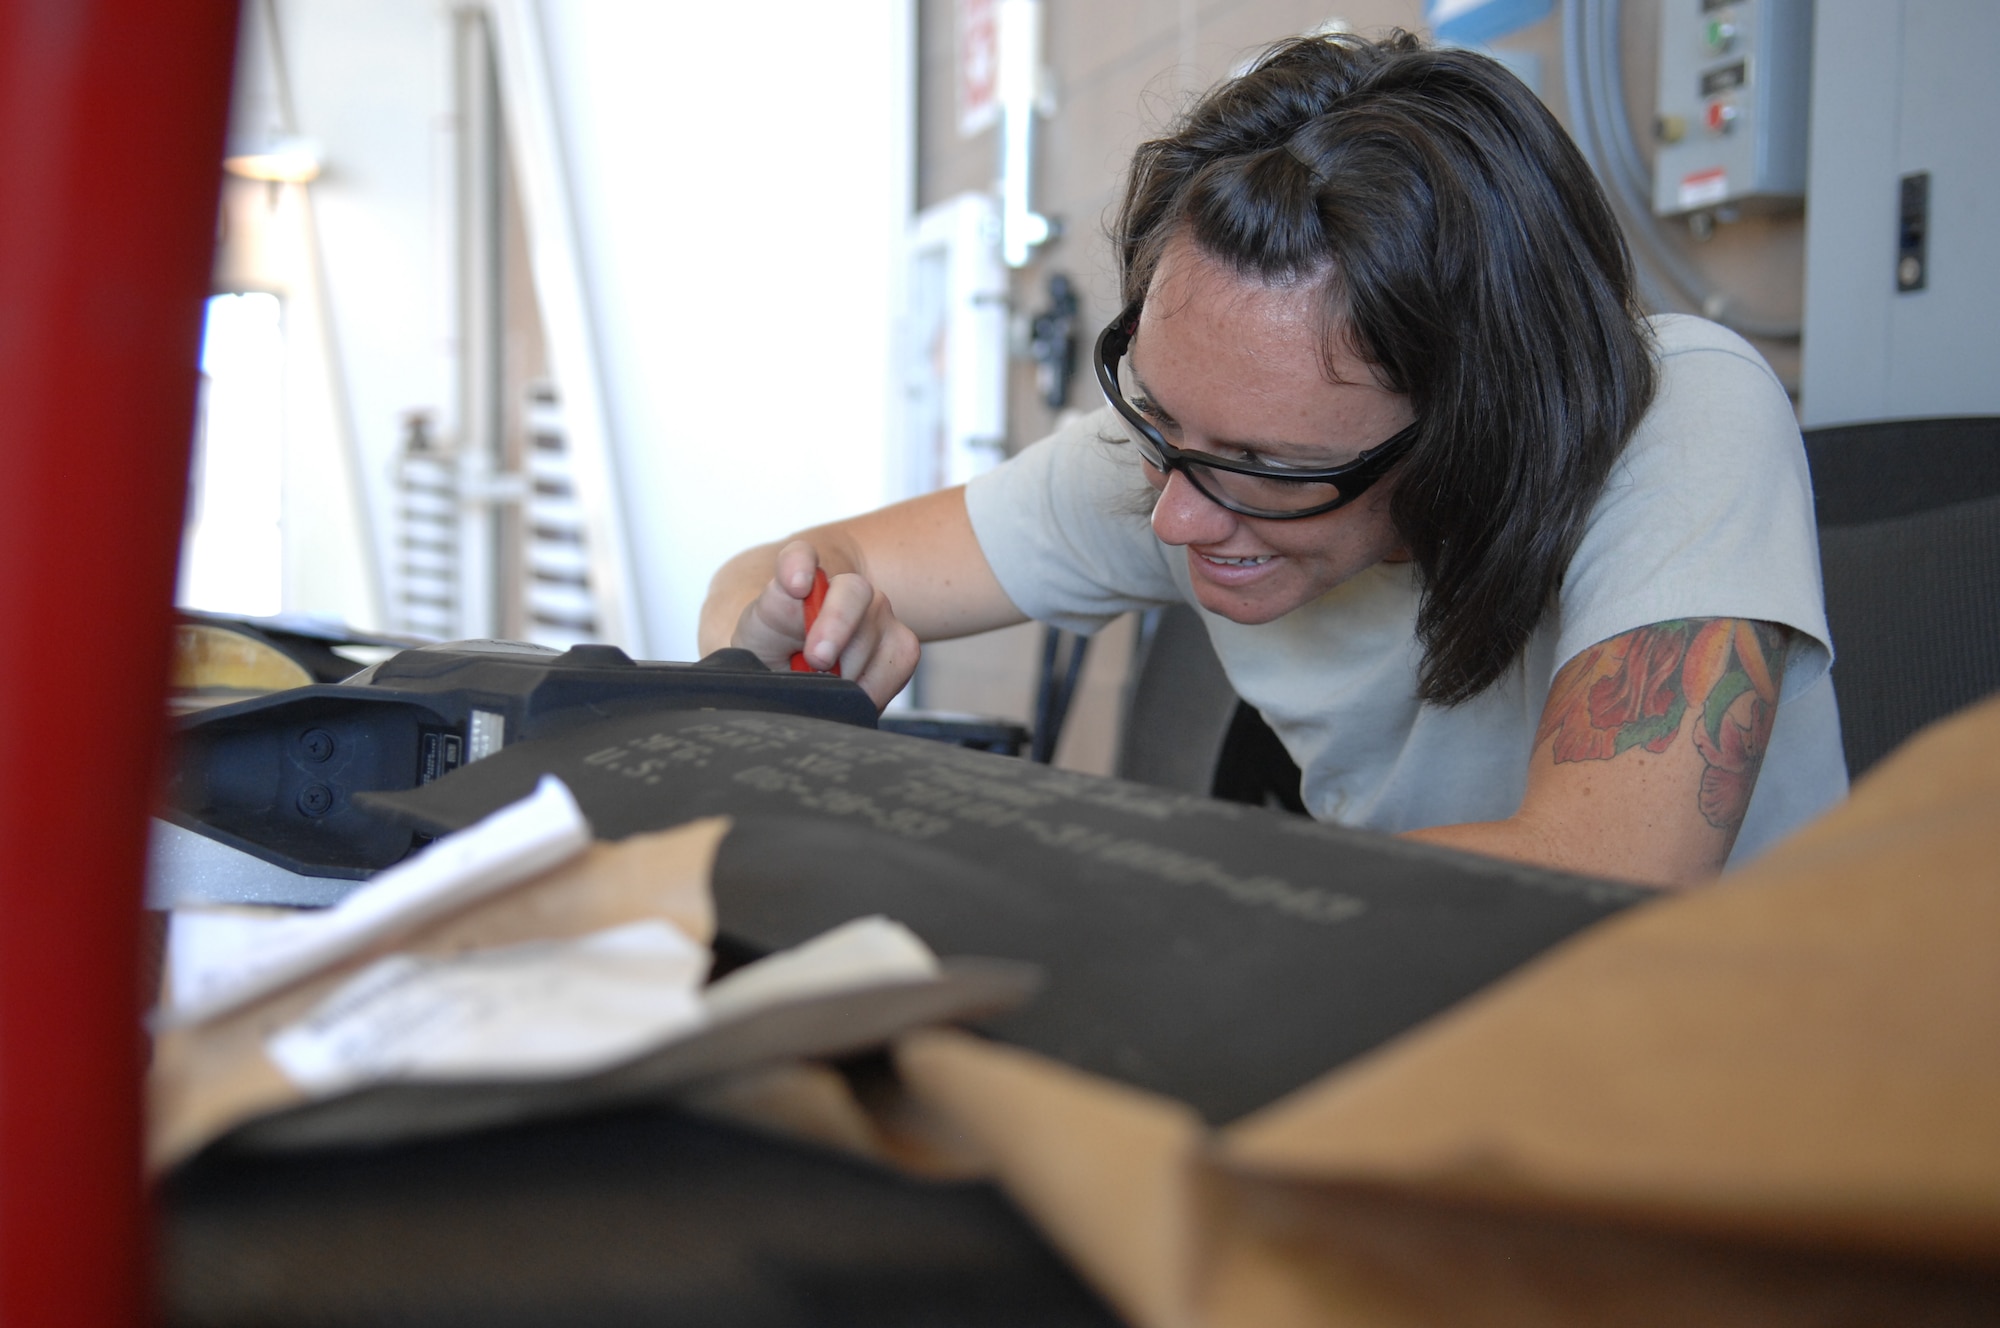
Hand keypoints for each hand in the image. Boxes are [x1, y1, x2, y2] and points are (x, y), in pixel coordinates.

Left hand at [731, 540, 919, 708]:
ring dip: (850, 670)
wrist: (805, 669)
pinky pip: (899, 663)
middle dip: (837, 628)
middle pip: (851, 594)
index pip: (797, 556)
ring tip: (827, 683)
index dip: (797, 565)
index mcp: (796, 579)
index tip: (795, 585)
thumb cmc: (776, 654)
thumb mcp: (754, 648)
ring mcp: (878, 613)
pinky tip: (852, 691)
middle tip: (817, 661)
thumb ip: (763, 647)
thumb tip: (791, 667)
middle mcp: (845, 588)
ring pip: (875, 632)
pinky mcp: (902, 644)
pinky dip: (874, 688)